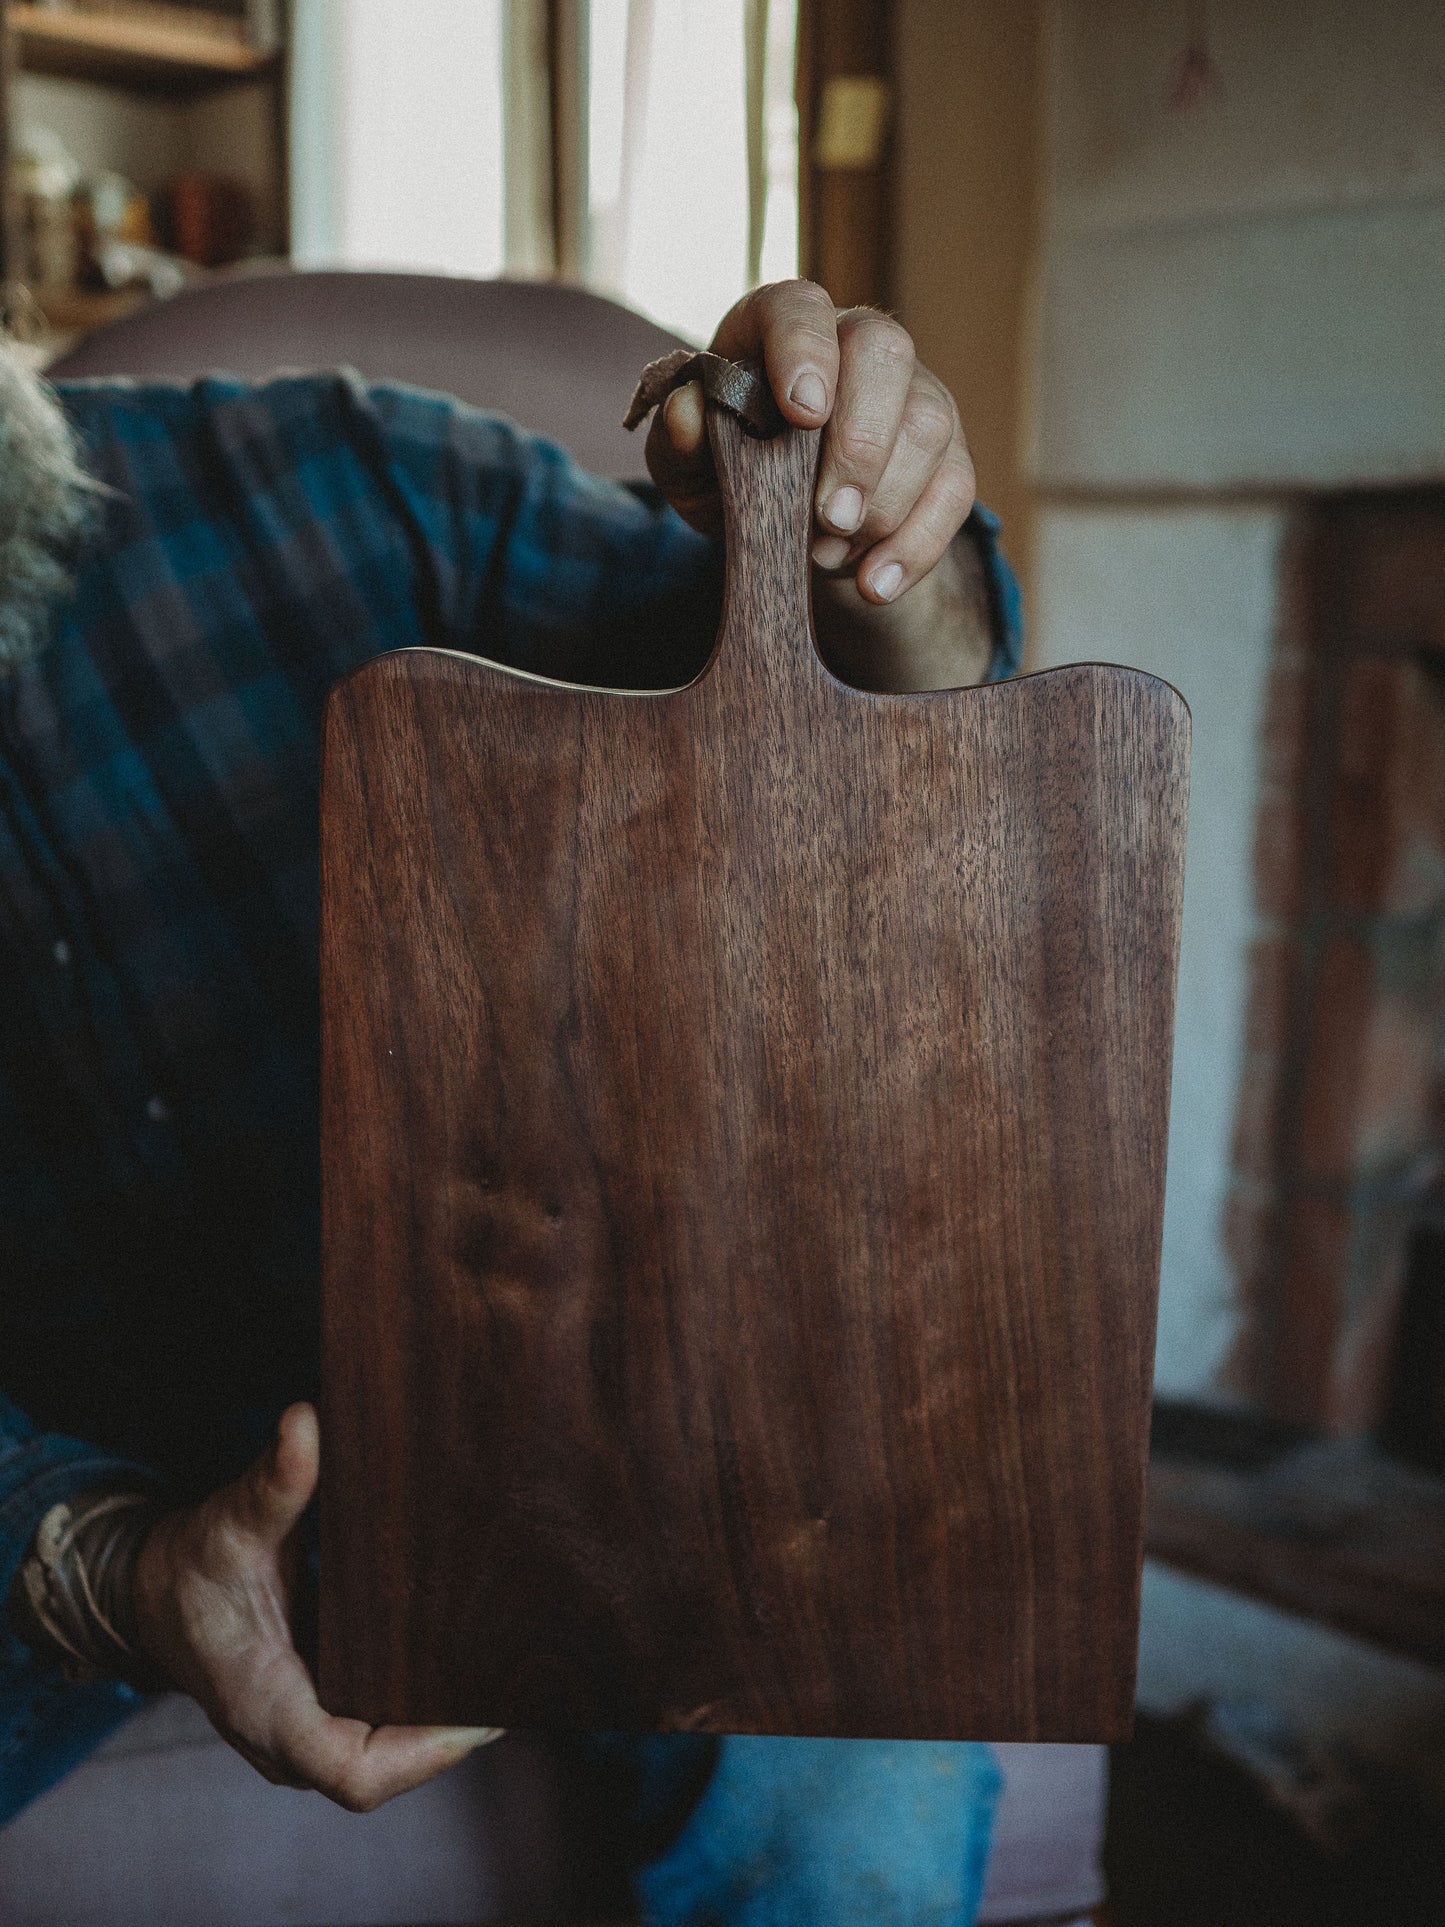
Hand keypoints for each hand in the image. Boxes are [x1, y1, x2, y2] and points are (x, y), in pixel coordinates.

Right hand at [132, 1403, 498, 1811]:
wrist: (156, 1594)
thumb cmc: (191, 1568)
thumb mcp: (227, 1524)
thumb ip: (272, 1482)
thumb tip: (306, 1421)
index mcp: (266, 1709)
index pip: (352, 1771)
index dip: (424, 1753)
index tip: (484, 1716)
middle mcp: (290, 1741)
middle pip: (388, 1768)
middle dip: (454, 1732)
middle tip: (521, 1672)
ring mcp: (308, 1732)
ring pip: (391, 1754)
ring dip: (446, 1719)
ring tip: (513, 1663)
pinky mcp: (323, 1711)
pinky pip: (383, 1727)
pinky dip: (426, 1701)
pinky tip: (473, 1654)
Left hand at [644, 281, 990, 689]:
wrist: (787, 525)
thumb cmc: (731, 474)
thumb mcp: (689, 466)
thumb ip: (679, 441)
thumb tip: (687, 413)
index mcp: (781, 329)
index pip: (801, 308)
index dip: (805, 349)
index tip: (802, 412)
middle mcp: (857, 345)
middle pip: (885, 354)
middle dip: (861, 441)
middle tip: (828, 516)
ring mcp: (914, 395)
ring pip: (928, 426)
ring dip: (882, 504)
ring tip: (828, 554)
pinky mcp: (947, 455)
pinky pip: (954, 490)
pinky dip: (915, 545)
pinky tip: (873, 583)